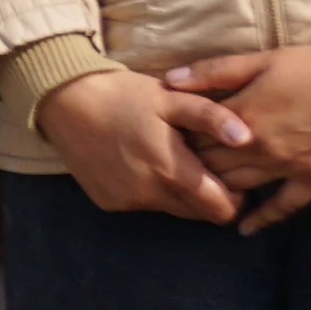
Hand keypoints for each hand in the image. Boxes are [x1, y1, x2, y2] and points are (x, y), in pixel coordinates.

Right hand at [31, 61, 254, 225]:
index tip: (231, 176)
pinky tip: (140, 162)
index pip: (221, 210)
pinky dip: (151, 190)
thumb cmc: (123, 95)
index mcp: (172, 171)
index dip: (235, 197)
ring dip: (179, 193)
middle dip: (209, 196)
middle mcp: (150, 195)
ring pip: (172, 210)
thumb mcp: (171, 97)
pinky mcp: (108, 202)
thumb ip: (212, 118)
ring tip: (171, 161)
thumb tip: (247, 137)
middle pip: (199, 214)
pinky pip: (143, 205)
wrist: (63, 100)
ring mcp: (127, 202)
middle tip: (203, 165)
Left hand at [167, 40, 310, 233]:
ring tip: (201, 192)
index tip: (169, 137)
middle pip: (211, 165)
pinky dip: (262, 219)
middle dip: (192, 165)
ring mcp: (288, 168)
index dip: (179, 137)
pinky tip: (244, 229)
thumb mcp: (261, 60)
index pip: (195, 135)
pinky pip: (284, 207)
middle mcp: (261, 148)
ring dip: (218, 190)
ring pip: (239, 187)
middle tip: (178, 166)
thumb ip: (214, 71)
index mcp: (243, 116)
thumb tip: (169, 79)